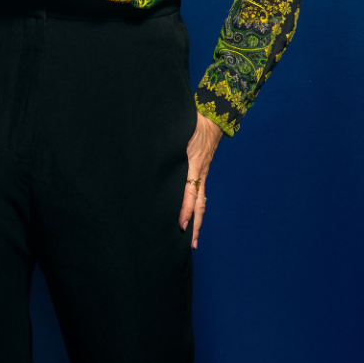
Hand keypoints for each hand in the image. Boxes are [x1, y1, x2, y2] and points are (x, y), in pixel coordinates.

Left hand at [179, 110, 222, 248]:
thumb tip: (150, 148)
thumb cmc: (192, 123)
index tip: (181, 225)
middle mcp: (199, 173)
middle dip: (195, 225)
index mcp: (193, 165)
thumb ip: (167, 142)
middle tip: (191, 244)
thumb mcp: (178, 131)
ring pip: (201, 202)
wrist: (213, 118)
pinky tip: (193, 218)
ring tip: (193, 239)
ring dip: (197, 220)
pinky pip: (201, 194)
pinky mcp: (202, 172)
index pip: (190, 193)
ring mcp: (203, 174)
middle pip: (199, 204)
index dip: (186, 209)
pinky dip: (197, 208)